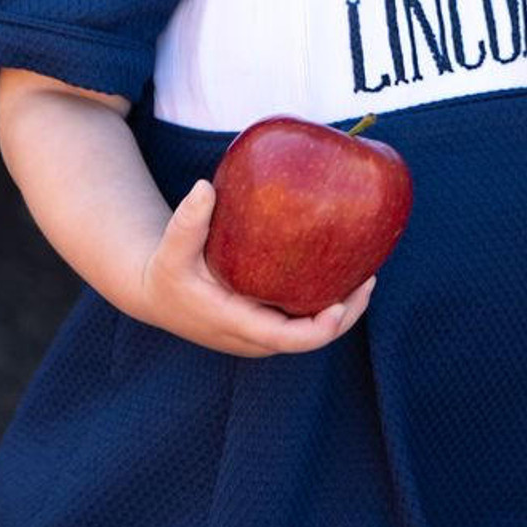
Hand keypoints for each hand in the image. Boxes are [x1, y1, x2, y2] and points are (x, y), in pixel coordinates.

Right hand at [138, 180, 375, 356]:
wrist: (157, 293)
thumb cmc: (167, 270)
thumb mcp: (171, 247)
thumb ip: (188, 221)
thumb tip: (205, 187)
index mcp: (234, 324)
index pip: (285, 339)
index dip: (318, 328)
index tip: (340, 305)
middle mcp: (254, 336)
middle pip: (309, 338)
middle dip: (344, 315)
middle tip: (369, 279)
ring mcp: (262, 332)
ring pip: (311, 329)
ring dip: (342, 308)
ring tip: (367, 273)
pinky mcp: (266, 320)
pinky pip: (303, 316)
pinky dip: (326, 300)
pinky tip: (344, 271)